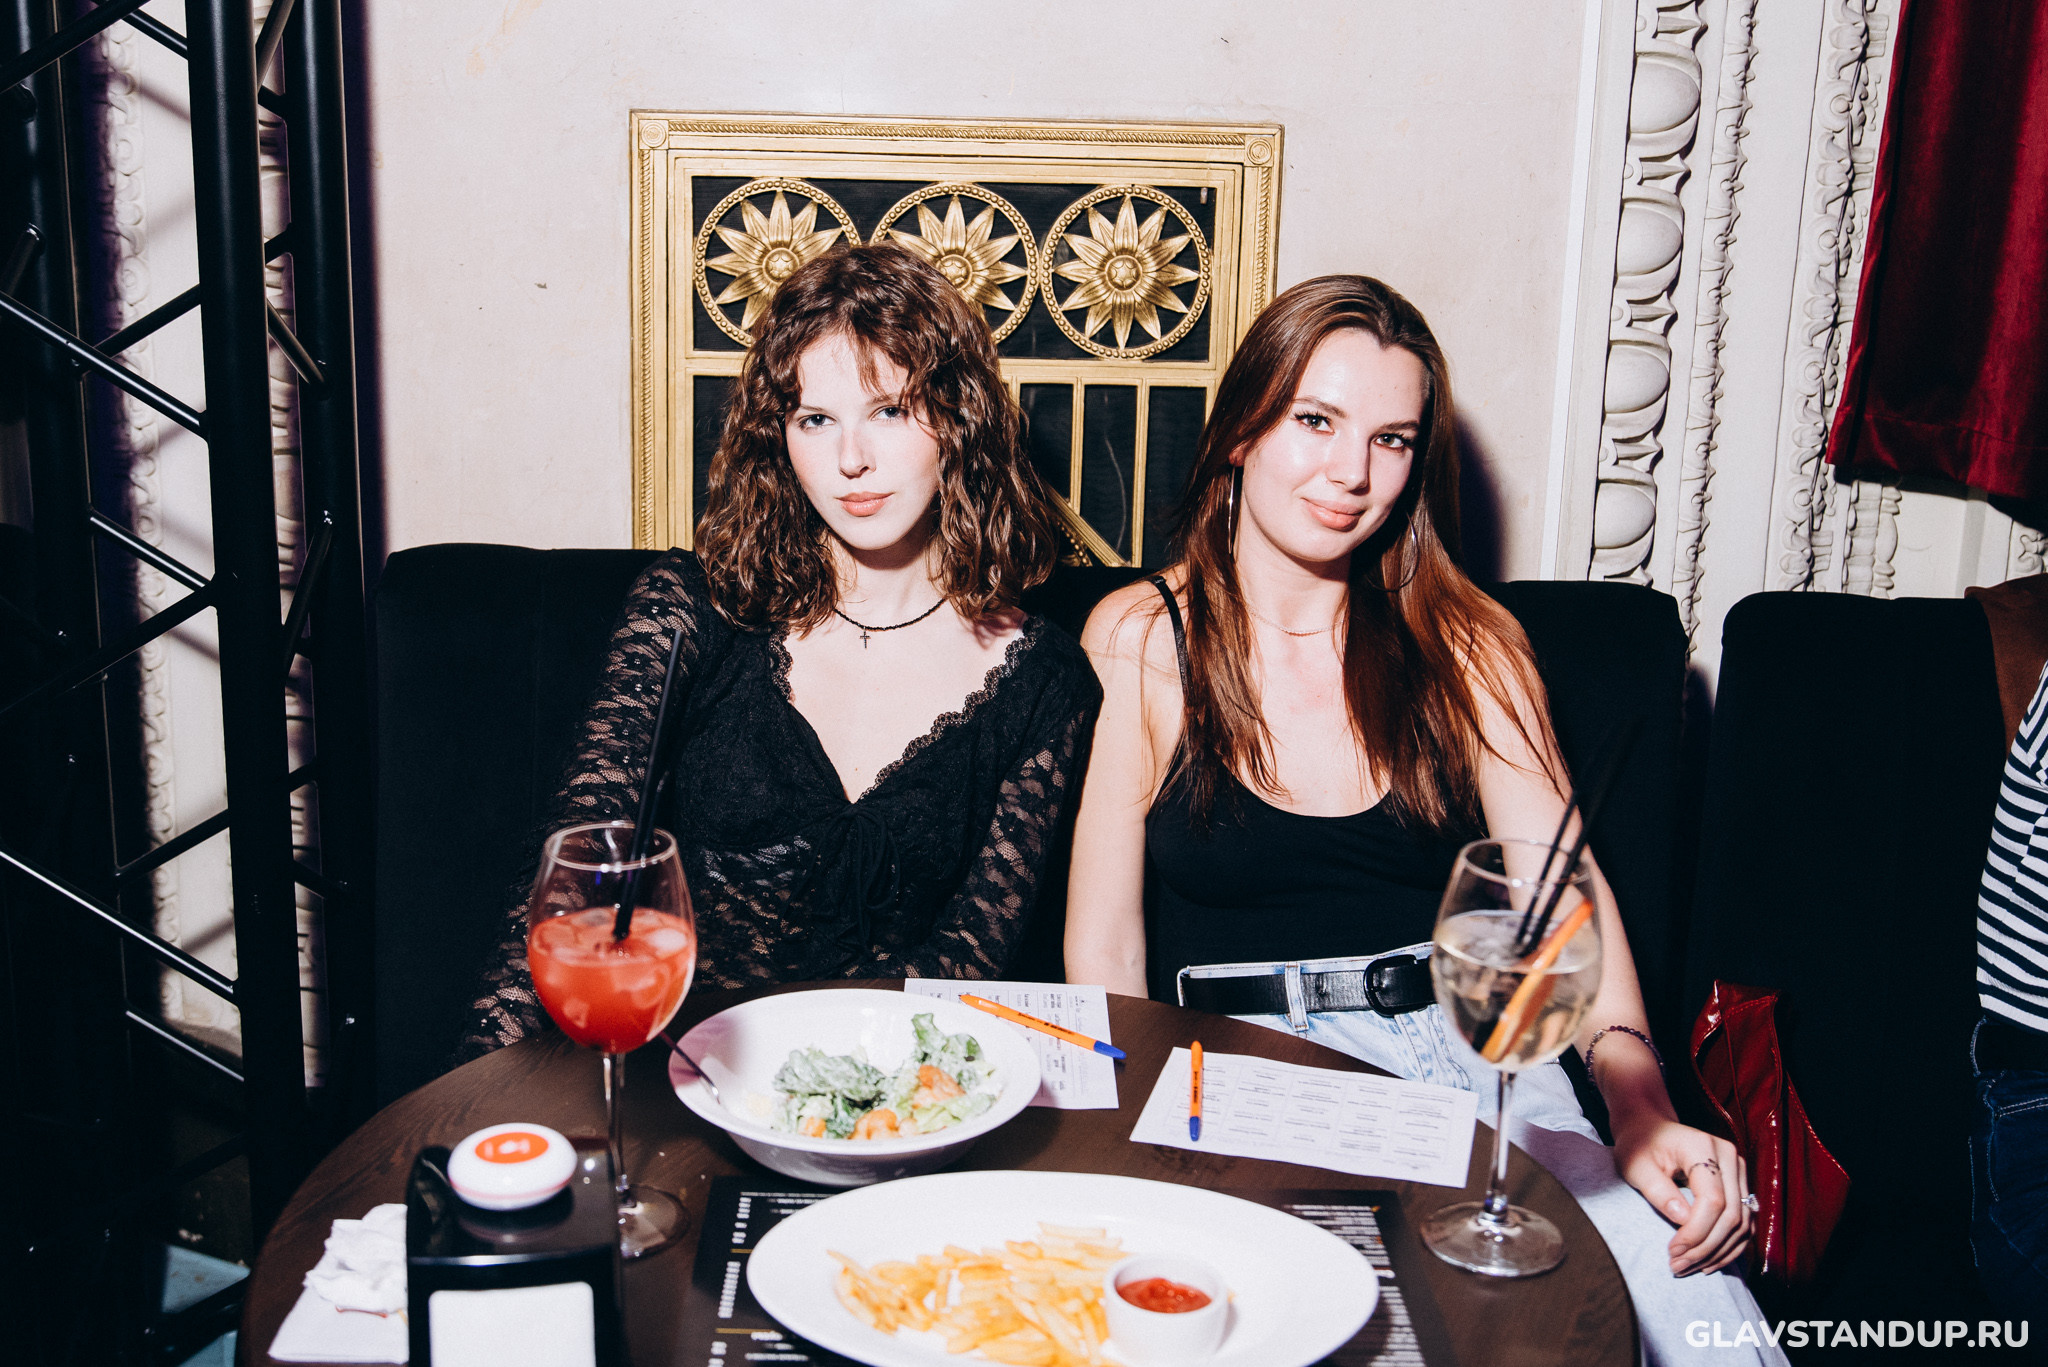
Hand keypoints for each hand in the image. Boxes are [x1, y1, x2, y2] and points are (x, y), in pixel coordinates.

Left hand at [1611, 1115, 1751, 1275]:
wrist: (1649, 1127)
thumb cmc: (1639, 1144)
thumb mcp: (1636, 1166)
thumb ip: (1658, 1191)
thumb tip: (1683, 1220)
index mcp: (1704, 1147)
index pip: (1713, 1200)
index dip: (1696, 1231)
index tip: (1672, 1251)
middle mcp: (1731, 1158)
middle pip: (1732, 1215)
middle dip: (1705, 1247)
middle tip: (1678, 1266)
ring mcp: (1739, 1171)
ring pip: (1743, 1223)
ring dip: (1718, 1252)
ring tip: (1689, 1267)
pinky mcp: (1740, 1186)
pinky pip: (1744, 1223)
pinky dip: (1728, 1246)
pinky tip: (1708, 1261)